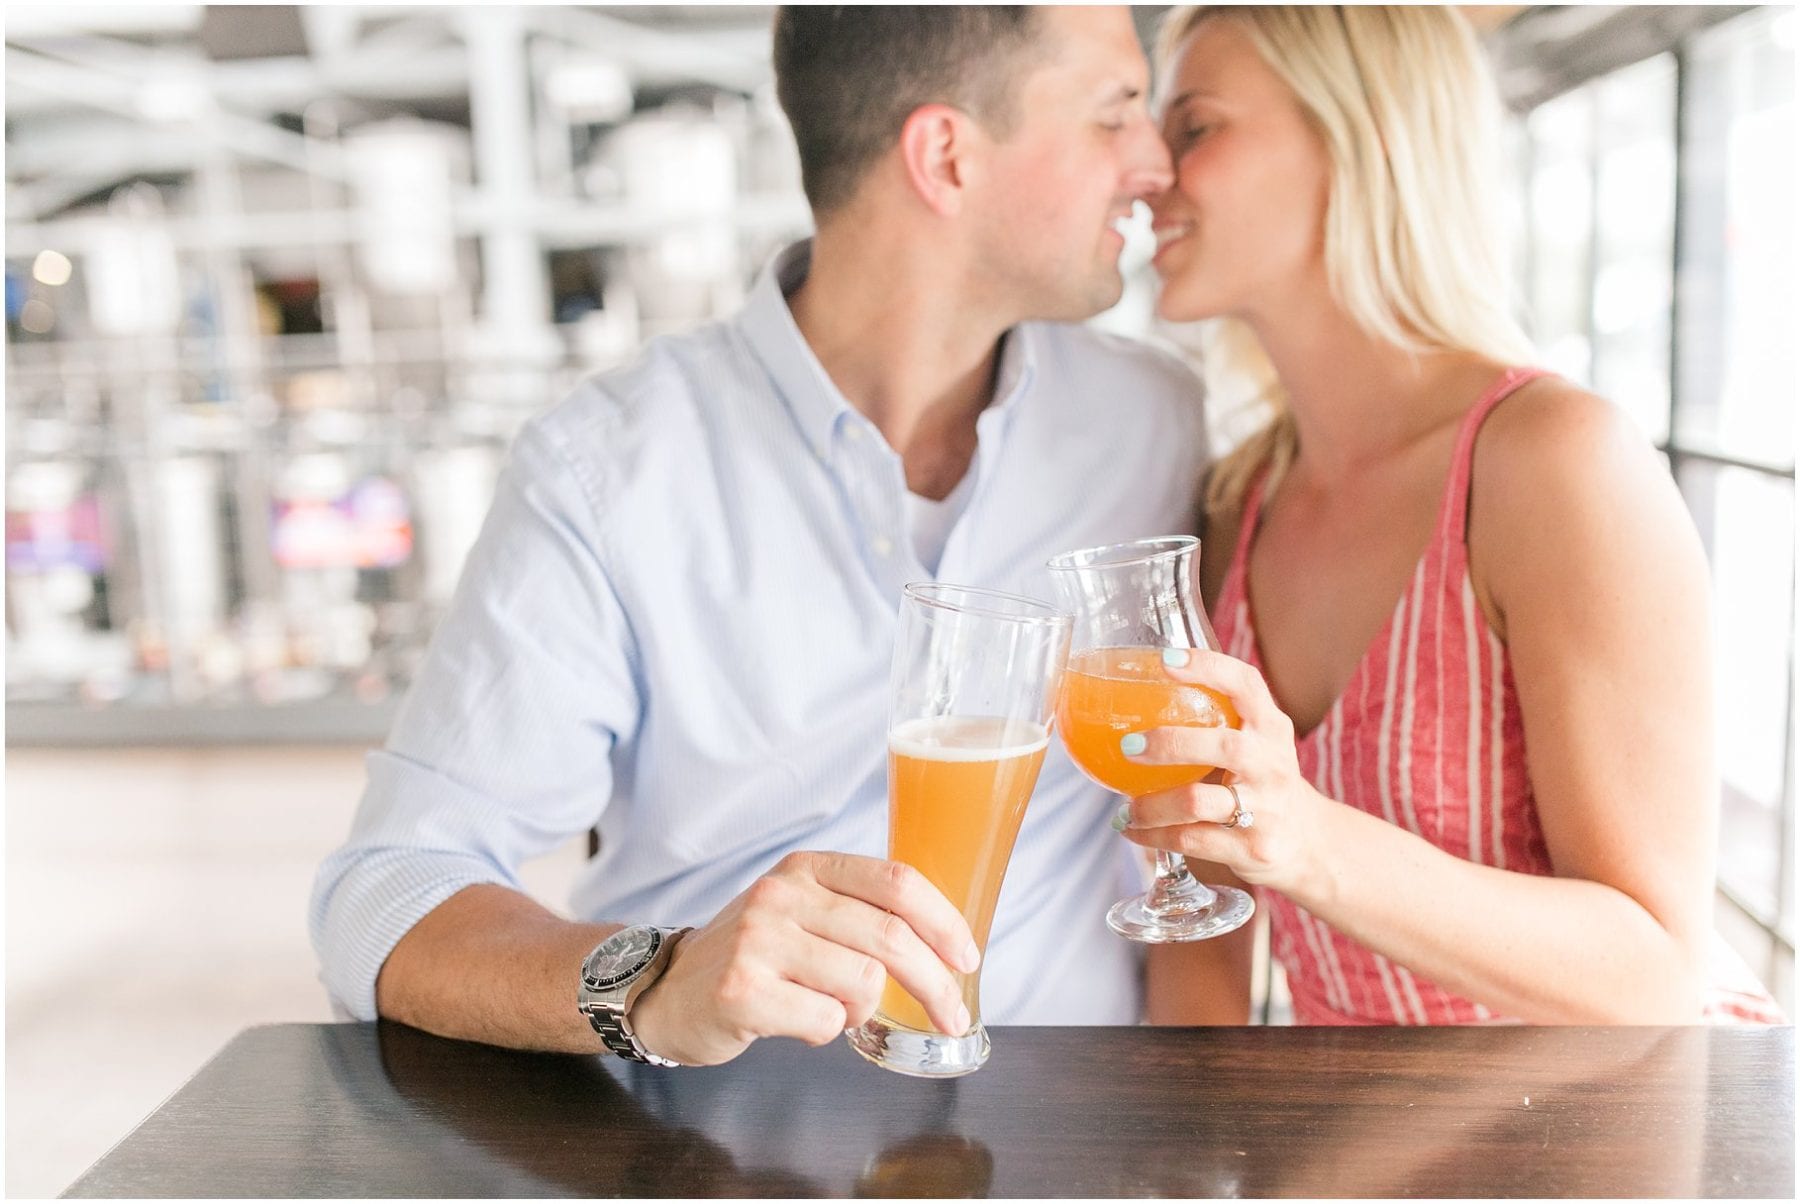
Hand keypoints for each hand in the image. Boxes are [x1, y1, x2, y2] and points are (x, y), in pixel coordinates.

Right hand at [628, 851, 978, 1065]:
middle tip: (951, 1015)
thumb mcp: (802, 911)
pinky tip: (798, 1024)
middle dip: (935, 983)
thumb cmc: (752, 955)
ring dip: (862, 1010)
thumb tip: (944, 943)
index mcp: (806, 867)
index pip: (896, 881)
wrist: (667, 989)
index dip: (944, 921)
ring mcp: (758, 940)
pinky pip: (824, 1021)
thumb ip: (859, 913)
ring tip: (833, 1010)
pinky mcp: (741, 990)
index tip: (968, 958)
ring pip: (862, 982)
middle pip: (890, 937)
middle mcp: (782, 894)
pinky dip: (825, 1032)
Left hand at [1115, 647, 1323, 893]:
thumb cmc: (1263, 781)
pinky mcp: (1252, 847)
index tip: (1166, 661)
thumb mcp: (1256, 743)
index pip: (1245, 685)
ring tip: (1125, 808)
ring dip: (1150, 806)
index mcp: (1271, 728)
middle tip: (1129, 746)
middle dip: (1169, 744)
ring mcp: (1266, 808)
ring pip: (1197, 802)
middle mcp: (1272, 764)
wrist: (1308, 842)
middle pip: (1224, 746)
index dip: (1208, 668)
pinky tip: (1134, 831)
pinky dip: (1153, 836)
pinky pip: (1191, 841)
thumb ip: (1216, 720)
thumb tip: (1135, 697)